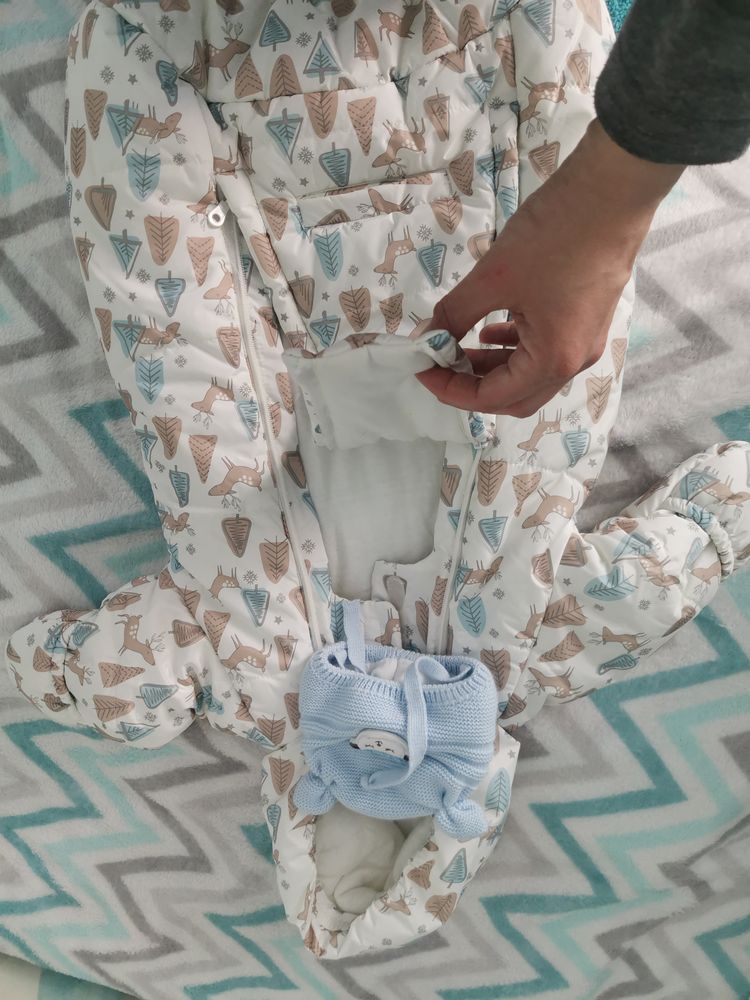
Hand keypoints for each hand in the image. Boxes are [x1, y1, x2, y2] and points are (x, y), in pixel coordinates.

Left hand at [416, 119, 684, 416]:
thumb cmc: (555, 235)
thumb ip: (455, 314)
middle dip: (472, 387)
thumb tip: (428, 337)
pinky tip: (490, 331)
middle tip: (438, 366)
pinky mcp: (587, 320)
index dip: (450, 390)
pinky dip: (514, 349)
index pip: (492, 398)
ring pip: (530, 376)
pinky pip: (546, 351)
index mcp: (552, 360)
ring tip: (457, 348)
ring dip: (492, 368)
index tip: (421, 370)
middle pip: (515, 397)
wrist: (613, 191)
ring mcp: (585, 342)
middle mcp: (573, 362)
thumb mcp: (493, 277)